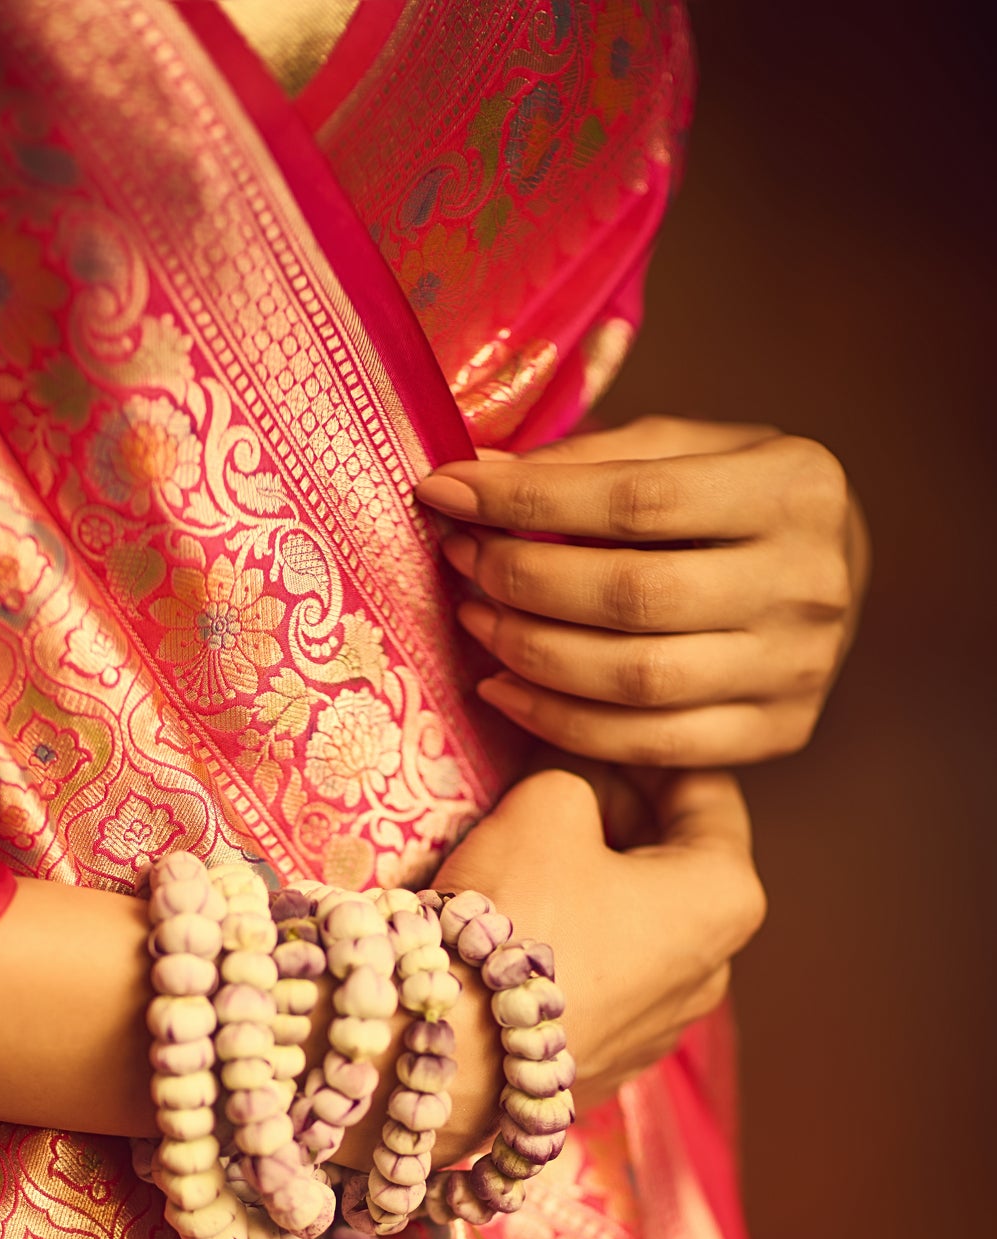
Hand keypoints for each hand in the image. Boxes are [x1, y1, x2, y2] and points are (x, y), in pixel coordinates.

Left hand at [416, 415, 868, 764]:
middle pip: (631, 596)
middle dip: (522, 579)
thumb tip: (476, 477)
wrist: (836, 578)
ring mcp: (798, 668)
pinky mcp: (778, 733)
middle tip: (461, 559)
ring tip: (475, 619)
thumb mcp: (691, 451)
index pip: (636, 500)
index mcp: (796, 488)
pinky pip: (647, 744)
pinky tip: (504, 689)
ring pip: (634, 680)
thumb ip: (596, 459)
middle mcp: (810, 582)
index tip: (446, 490)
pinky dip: (559, 722)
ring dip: (531, 653)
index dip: (529, 501)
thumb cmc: (739, 502)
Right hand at [426, 765, 765, 1144]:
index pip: (704, 789)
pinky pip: (602, 978)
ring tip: (523, 861)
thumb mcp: (547, 805)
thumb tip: (578, 767)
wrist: (450, 1056)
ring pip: (635, 921)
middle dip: (613, 816)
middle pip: (671, 858)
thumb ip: (578, 768)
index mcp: (727, 897)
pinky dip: (571, 944)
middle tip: (543, 789)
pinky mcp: (610, 1062)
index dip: (639, 749)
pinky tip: (517, 932)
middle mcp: (716, 968)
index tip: (584, 733)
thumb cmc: (514, 918)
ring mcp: (664, 1026)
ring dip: (589, 881)